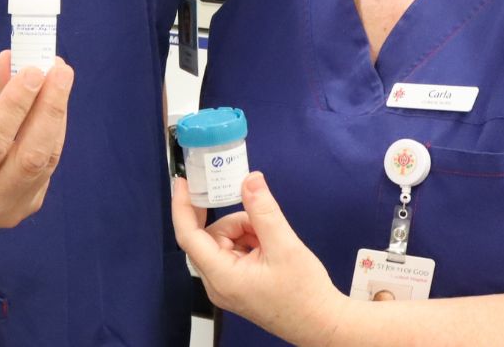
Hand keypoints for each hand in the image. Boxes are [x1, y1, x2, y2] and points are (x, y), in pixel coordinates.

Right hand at [0, 51, 73, 233]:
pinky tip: (52, 101)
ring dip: (57, 114)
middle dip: (48, 108)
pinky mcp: (28, 206)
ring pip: (46, 160)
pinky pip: (50, 163)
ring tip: (59, 76)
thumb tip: (15, 63)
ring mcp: (8, 213)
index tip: (33, 70)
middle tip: (59, 69)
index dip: (15, 105)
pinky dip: (54, 128)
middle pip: (28, 158)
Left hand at [172, 172, 345, 346]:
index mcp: (222, 277)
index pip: (188, 236)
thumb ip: (263, 210)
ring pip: (223, 241)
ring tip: (270, 238)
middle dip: (232, 220)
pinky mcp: (236, 284)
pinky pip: (233, 251)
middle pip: (209, 236)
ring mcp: (226, 285)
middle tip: (250, 206)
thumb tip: (249, 180)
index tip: (183, 182)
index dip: (182, 206)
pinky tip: (268, 246)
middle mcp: (217, 283)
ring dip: (244, 230)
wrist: (321, 323)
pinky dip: (248, 240)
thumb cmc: (304, 294)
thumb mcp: (284, 245)